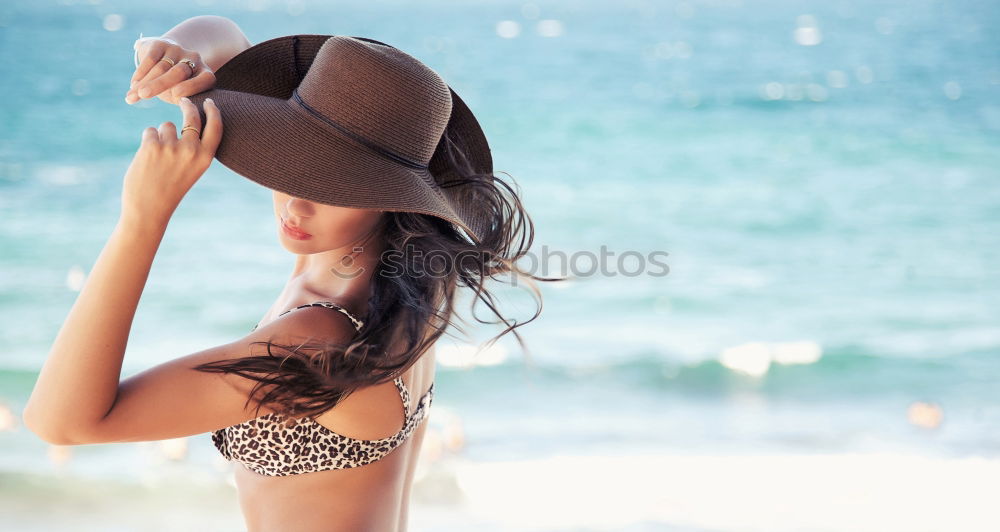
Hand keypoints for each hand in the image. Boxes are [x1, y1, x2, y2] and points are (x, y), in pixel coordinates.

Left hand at [121, 97, 221, 224]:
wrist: (149, 208)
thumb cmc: (170, 190)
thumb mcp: (192, 171)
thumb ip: (195, 149)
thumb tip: (190, 122)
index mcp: (205, 158)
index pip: (215, 126)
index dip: (213, 111)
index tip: (208, 102)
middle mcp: (191, 150)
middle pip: (192, 116)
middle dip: (187, 105)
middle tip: (183, 100)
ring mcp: (171, 147)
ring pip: (167, 126)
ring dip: (161, 135)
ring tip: (158, 158)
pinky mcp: (151, 145)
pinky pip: (150, 131)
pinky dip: (148, 141)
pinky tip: (147, 159)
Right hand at [126, 37, 215, 104]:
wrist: (169, 59)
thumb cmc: (178, 86)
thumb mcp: (183, 96)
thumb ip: (180, 99)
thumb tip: (176, 100)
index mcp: (206, 74)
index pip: (205, 79)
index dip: (191, 86)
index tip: (176, 95)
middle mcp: (194, 59)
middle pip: (178, 72)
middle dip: (159, 84)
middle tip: (144, 95)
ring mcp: (178, 50)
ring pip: (161, 67)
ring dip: (144, 82)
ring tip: (132, 95)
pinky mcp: (162, 44)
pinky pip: (151, 59)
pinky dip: (141, 72)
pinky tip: (133, 84)